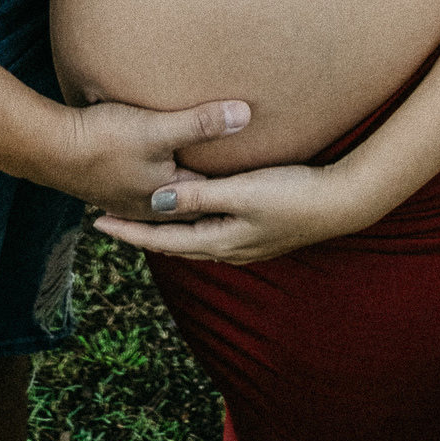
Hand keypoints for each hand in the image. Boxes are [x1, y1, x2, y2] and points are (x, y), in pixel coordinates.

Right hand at [57, 97, 249, 221]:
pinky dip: (163, 180)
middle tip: (248, 185)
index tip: (267, 177)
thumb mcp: (158, 127)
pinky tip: (162, 169)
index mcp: (167, 198)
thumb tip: (246, 114)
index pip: (213, 195)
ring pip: (169, 194)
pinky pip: (147, 186)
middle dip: (216, 192)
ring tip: (210, 180)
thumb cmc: (104, 140)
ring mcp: (128, 198)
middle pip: (193, 199)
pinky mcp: (111, 183)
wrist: (49, 149)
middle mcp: (150, 205)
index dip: (238, 185)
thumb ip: (202, 122)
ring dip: (188, 187)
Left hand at [91, 160, 366, 263]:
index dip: (130, 231)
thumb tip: (158, 202)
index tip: (97, 222)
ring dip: (167, 229)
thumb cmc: (293, 193)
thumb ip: (201, 197)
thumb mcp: (243, 192)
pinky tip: (194, 213)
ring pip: (193, 239)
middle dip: (142, 232)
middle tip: (111, 220)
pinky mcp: (259, 231)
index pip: (162, 239)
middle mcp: (229, 248)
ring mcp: (245, 243)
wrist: (342, 203)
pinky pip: (212, 231)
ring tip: (144, 217)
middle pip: (174, 243)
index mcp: (220, 241)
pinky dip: (192, 224)